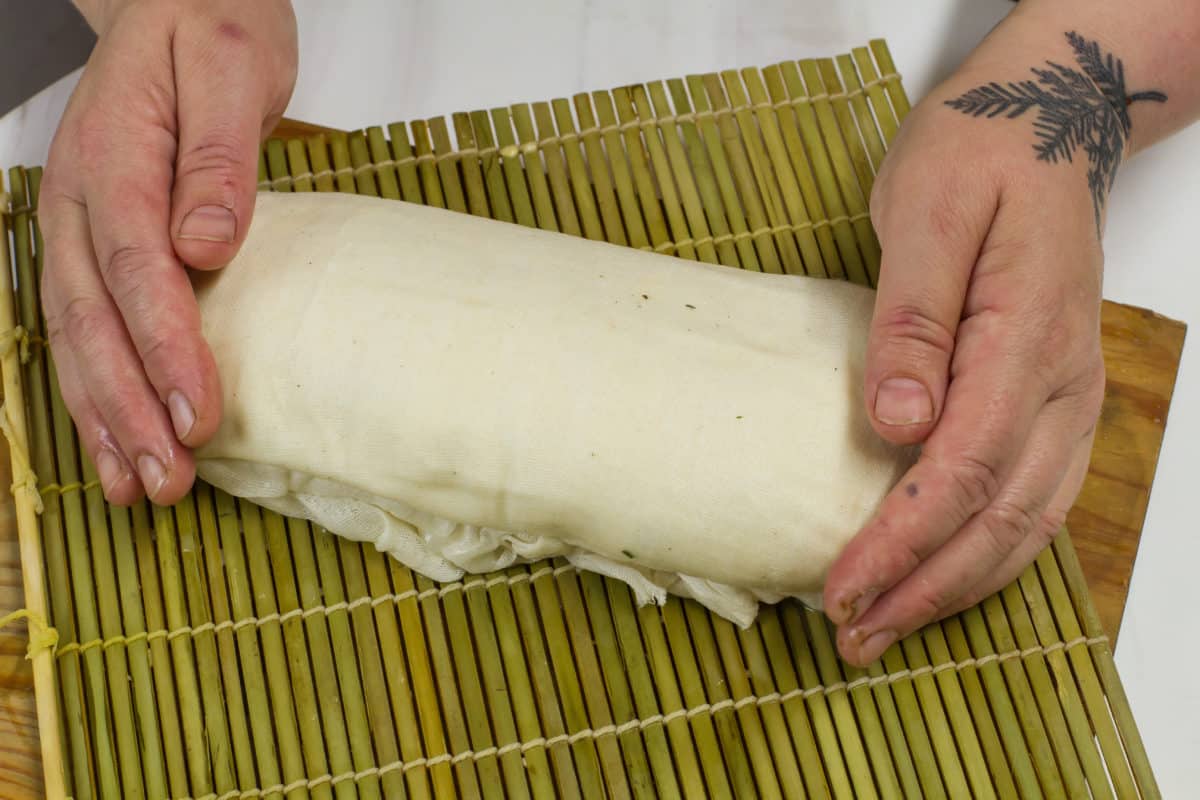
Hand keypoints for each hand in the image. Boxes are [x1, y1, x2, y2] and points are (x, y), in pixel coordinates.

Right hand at [39, 0, 297, 504]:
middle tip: (170, 478)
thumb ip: (218, 157)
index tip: (202, 411)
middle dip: (132, 407)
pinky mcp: (94, 248)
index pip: (136, 268)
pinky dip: (100, 392)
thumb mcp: (228, 68)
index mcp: (111, 158)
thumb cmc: (210, 30)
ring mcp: (74, 228)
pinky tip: (119, 444)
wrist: (177, 2)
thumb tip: (208, 243)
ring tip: (141, 487)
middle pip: (95, 320)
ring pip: (77, 338)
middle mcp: (76, 201)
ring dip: (108, 418)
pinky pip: (85, 329)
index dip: (167, 347)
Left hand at [822, 61, 1109, 665]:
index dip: (902, 539)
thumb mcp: (927, 211)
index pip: (965, 468)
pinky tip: (940, 581)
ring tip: (884, 629)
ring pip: (1026, 523)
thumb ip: (912, 320)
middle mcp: (1065, 383)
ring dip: (955, 588)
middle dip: (923, 588)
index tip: (842, 584)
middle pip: (1001, 518)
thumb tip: (896, 424)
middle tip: (850, 634)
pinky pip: (1032, 500)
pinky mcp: (1052, 404)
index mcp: (1029, 336)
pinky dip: (986, 554)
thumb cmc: (977, 158)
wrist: (1042, 129)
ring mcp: (1069, 398)